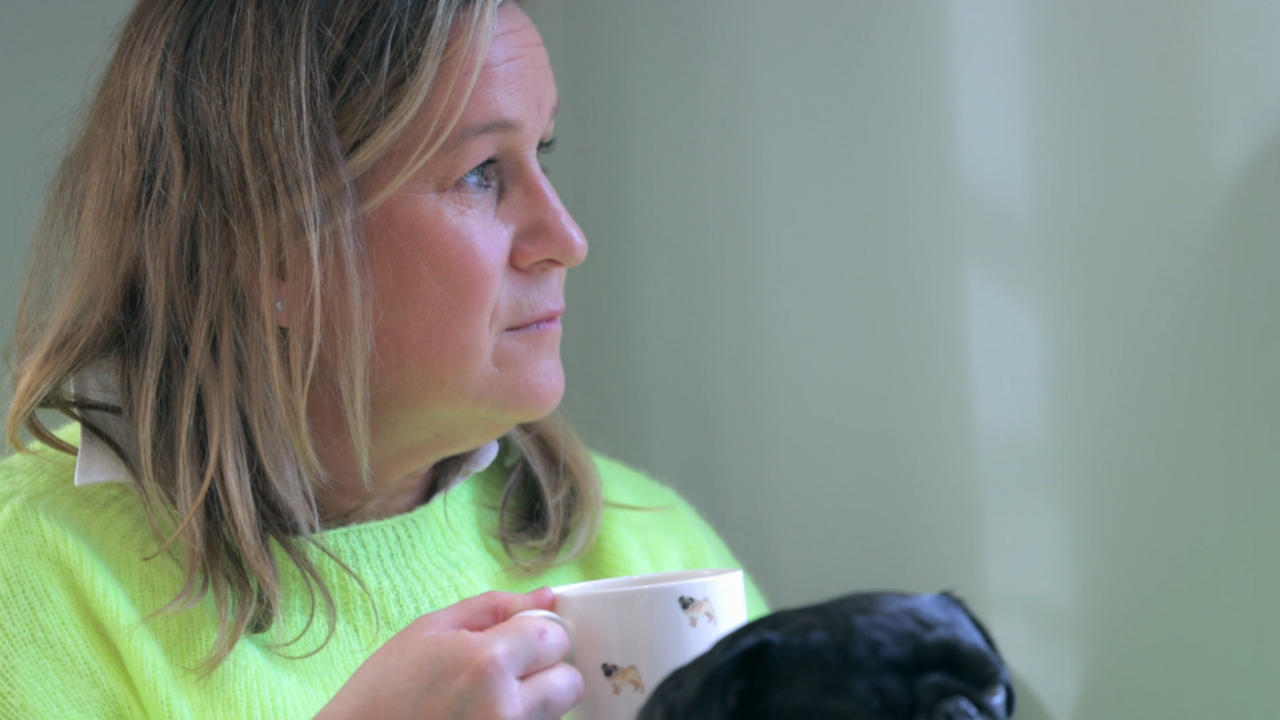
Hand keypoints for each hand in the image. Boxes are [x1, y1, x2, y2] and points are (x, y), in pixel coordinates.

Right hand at [316, 588, 582, 719]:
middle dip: (547, 674)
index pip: (557, 638)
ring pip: (556, 715)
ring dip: (534, 705)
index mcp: (486, 662)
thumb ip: (494, 607)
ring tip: (485, 704)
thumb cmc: (381, 692)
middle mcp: (504, 708)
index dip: (539, 637)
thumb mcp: (429, 630)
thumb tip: (547, 597)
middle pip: (569, 682)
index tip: (517, 643)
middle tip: (507, 677)